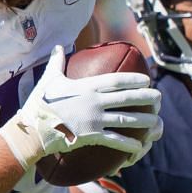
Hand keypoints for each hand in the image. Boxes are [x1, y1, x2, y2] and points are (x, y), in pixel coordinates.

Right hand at [0, 45, 159, 166]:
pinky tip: (139, 146)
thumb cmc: (39, 103)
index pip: (117, 80)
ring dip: (143, 120)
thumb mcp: (49, 79)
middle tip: (159, 98)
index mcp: (87, 86)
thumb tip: (58, 46)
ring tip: (156, 121)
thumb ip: (57, 62)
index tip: (147, 79)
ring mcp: (94, 120)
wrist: (32, 129)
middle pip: (127, 99)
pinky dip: (128, 143)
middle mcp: (94, 102)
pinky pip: (114, 140)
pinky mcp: (91, 136)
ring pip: (125, 120)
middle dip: (146, 98)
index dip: (134, 79)